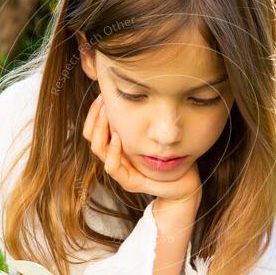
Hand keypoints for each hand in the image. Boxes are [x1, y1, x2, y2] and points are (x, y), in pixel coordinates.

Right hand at [83, 93, 201, 203]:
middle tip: (102, 100)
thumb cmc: (171, 156)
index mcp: (118, 146)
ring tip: (107, 114)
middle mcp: (116, 158)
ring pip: (98, 150)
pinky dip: (112, 152)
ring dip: (100, 130)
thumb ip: (143, 118)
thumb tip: (137, 91)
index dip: (94, 112)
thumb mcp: (154, 133)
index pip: (94, 129)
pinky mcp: (130, 182)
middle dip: (94, 117)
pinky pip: (113, 167)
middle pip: (91, 137)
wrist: (185, 183)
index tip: (102, 95)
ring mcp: (121, 171)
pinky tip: (117, 137)